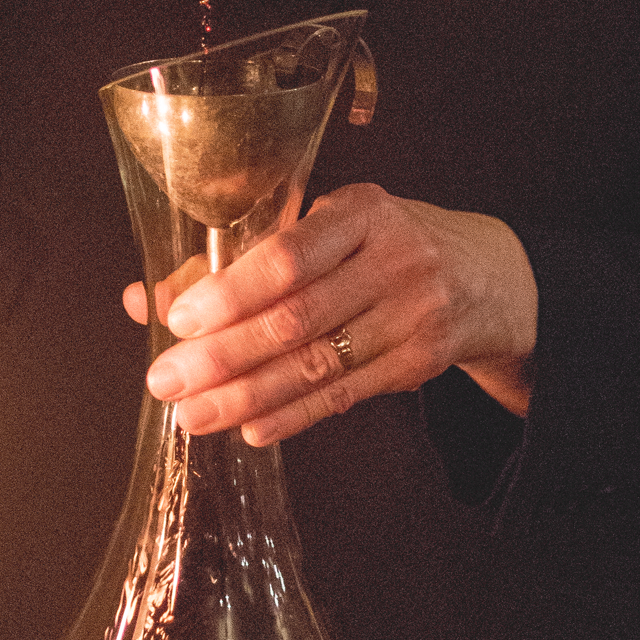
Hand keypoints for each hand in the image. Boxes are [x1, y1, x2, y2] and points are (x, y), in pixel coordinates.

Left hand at [127, 183, 538, 444]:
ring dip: (247, 396)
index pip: (291, 255)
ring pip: (317, 365)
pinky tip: (249, 426)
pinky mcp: (420, 363)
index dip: (233, 291)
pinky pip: (343, 395)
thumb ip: (246, 259)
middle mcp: (395, 260)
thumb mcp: (332, 228)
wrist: (489, 276)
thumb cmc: (383, 244)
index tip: (180, 319)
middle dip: (223, 356)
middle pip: (297, 319)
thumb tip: (149, 296)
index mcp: (363, 212)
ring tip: (193, 415)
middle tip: (166, 381)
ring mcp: (414, 315)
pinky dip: (291, 415)